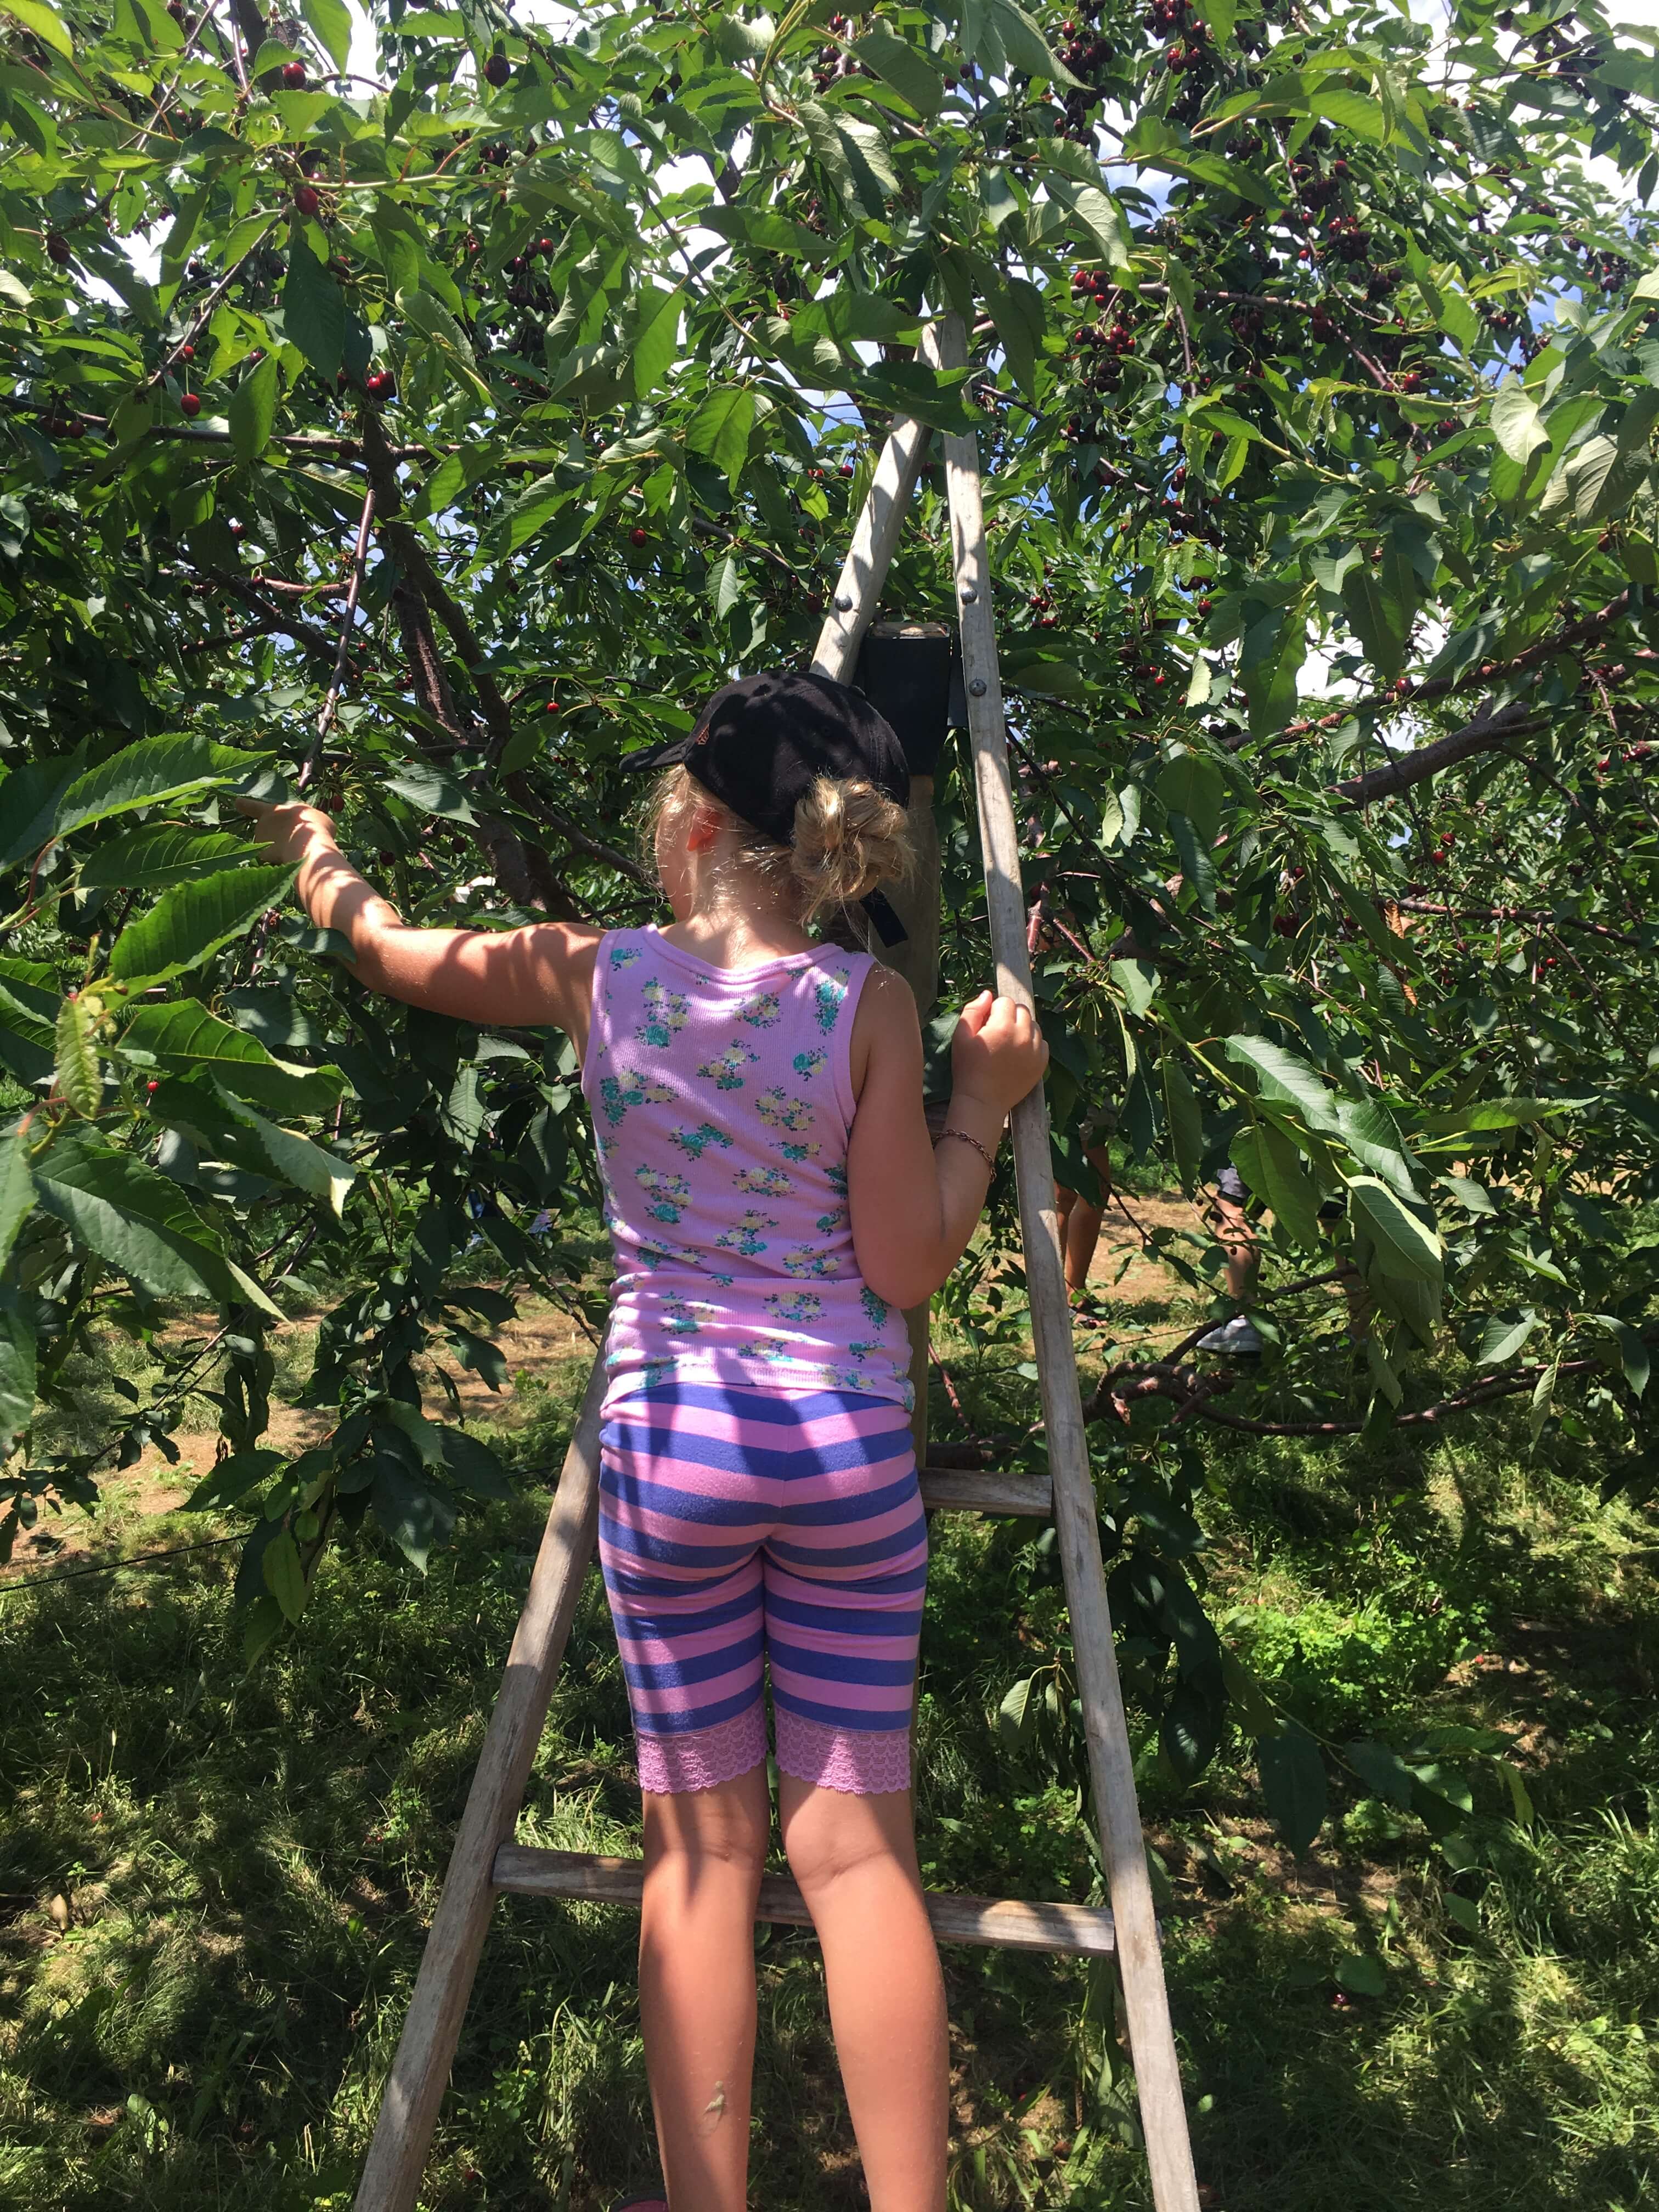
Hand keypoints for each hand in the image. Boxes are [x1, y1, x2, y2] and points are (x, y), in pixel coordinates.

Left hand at [234, 797, 335, 866]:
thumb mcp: (313, 818)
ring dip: (280, 850)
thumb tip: (311, 832)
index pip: (254, 806)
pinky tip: (294, 863)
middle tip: (294, 840)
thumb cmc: (313, 826)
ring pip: (269, 846)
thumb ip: (305, 823)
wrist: (307, 845)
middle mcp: (262, 825)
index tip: (236, 802)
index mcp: (272, 810)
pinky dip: (279, 862)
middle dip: (277, 836)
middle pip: (266, 830)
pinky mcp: (262, 857)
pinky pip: (270, 860)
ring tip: (299, 852)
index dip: (245, 805)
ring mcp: (260, 842)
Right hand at [949, 989, 1048, 1118]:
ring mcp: (1035, 1050)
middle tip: (996, 1033)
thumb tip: (988, 994)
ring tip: (1007, 1044)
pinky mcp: (1042, 1063)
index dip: (993, 1011)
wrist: (982, 1101)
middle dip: (1009, 1016)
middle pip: (1022, 1010)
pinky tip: (1018, 1054)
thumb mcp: (961, 1036)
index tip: (986, 1025)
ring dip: (1022, 1028)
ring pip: (1033, 1025)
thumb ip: (973, 1010)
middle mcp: (1023, 1035)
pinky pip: (1042, 1042)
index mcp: (1003, 1026)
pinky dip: (1031, 1043)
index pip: (1005, 1001)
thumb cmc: (967, 1068)